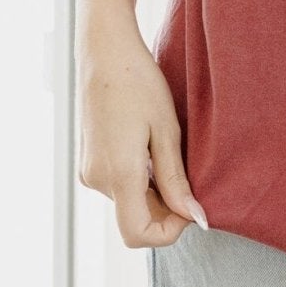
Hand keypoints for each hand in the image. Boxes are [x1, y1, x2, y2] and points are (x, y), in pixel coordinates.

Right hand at [76, 20, 208, 246]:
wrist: (105, 51)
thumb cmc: (139, 83)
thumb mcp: (167, 132)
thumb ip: (178, 181)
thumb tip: (196, 219)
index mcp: (118, 174)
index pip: (138, 235)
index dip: (170, 232)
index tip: (192, 206)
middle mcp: (97, 180)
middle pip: (137, 219)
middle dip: (168, 209)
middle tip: (190, 172)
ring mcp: (90, 171)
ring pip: (130, 202)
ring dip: (157, 192)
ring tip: (171, 151)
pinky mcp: (90, 161)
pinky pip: (121, 185)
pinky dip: (143, 180)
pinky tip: (155, 147)